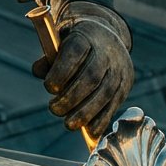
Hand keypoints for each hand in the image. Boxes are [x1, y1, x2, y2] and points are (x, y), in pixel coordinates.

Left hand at [32, 0, 133, 139]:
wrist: (107, 36)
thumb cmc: (75, 42)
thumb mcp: (59, 41)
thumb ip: (48, 57)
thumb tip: (39, 71)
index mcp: (87, 35)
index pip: (76, 51)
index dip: (62, 71)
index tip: (49, 87)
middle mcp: (108, 51)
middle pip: (92, 76)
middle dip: (72, 97)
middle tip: (54, 109)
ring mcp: (120, 68)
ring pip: (106, 93)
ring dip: (86, 112)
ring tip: (69, 123)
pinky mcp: (125, 84)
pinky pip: (115, 104)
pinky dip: (102, 120)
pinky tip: (89, 131)